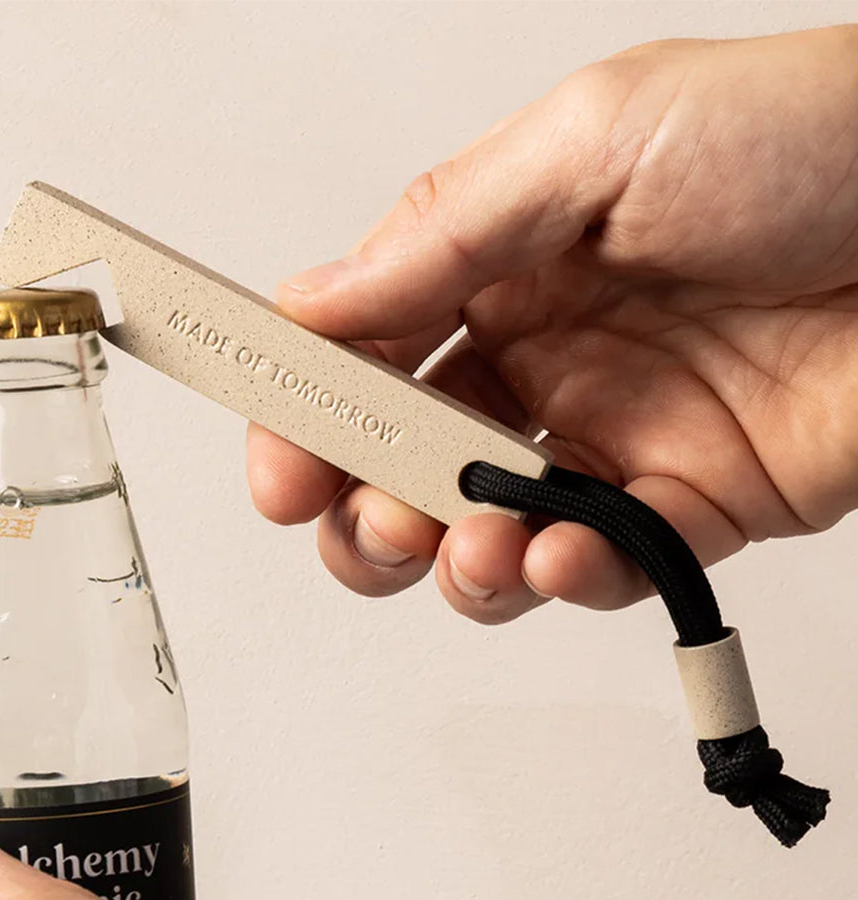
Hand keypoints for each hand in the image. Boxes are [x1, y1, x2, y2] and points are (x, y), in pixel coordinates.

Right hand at [248, 27, 857, 623]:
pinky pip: (603, 569)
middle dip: (364, 514)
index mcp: (508, 268)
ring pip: (488, 538)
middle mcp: (551, 362)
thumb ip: (448, 230)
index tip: (277, 462)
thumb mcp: (598, 139)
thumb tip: (318, 300)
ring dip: (453, 564)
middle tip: (364, 520)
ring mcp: (617, 438)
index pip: (370, 357)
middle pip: (407, 468)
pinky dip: (567, 580)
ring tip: (470, 548)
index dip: (309, 416)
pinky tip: (561, 555)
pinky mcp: (692, 504)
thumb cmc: (813, 137)